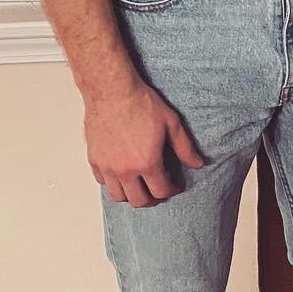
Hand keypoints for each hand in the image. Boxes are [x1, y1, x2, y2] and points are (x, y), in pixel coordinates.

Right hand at [84, 78, 205, 206]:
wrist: (112, 90)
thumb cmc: (140, 103)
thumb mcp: (171, 123)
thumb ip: (185, 147)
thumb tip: (198, 163)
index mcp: (147, 163)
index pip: (161, 191)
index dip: (171, 190)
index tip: (174, 185)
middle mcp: (125, 170)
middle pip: (139, 201)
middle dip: (152, 199)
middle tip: (158, 190)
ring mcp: (107, 167)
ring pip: (118, 196)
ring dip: (131, 194)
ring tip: (139, 184)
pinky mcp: (94, 159)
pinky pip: (102, 182)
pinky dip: (113, 182)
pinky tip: (123, 171)